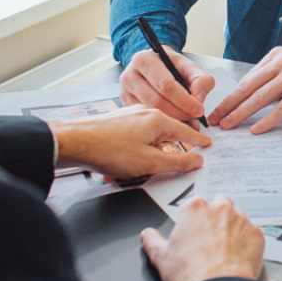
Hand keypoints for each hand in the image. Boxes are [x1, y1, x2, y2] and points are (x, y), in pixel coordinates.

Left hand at [52, 107, 210, 179]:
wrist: (74, 142)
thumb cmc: (109, 150)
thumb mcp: (149, 162)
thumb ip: (177, 163)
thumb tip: (197, 160)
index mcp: (158, 120)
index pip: (186, 131)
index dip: (198, 140)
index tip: (207, 144)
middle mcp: (147, 113)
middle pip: (169, 132)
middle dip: (174, 148)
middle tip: (181, 160)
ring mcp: (131, 115)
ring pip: (152, 135)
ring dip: (153, 151)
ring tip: (145, 168)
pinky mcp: (118, 121)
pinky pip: (138, 136)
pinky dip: (139, 148)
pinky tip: (129, 162)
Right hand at [120, 46, 214, 121]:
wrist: (155, 66)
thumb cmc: (172, 67)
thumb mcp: (190, 67)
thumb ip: (200, 80)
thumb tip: (198, 101)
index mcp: (145, 60)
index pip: (166, 85)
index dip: (185, 100)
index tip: (199, 110)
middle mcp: (130, 75)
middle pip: (157, 101)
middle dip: (179, 113)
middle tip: (194, 120)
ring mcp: (125, 92)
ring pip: (150, 113)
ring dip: (172, 121)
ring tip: (187, 122)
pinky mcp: (126, 105)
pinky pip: (145, 120)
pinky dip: (162, 125)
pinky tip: (174, 124)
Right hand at [140, 197, 264, 280]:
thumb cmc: (190, 273)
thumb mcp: (161, 257)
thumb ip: (152, 241)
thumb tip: (147, 235)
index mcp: (196, 208)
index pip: (195, 205)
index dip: (193, 221)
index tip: (193, 233)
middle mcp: (221, 208)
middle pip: (219, 206)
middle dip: (215, 219)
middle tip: (209, 241)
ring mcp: (242, 220)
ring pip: (238, 219)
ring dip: (233, 230)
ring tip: (224, 252)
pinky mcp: (257, 234)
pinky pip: (252, 235)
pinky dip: (247, 244)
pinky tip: (237, 258)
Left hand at [207, 46, 281, 133]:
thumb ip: (279, 77)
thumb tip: (261, 98)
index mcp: (278, 56)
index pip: (248, 78)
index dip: (231, 96)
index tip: (219, 109)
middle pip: (248, 87)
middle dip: (228, 105)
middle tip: (213, 120)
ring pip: (259, 97)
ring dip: (240, 113)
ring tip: (227, 125)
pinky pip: (281, 108)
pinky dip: (267, 120)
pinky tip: (256, 129)